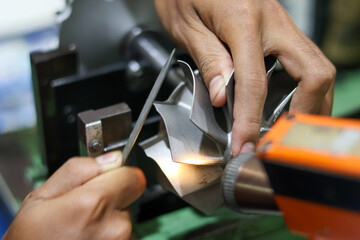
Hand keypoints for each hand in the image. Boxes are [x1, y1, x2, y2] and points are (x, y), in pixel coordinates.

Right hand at [3, 151, 145, 239]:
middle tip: (85, 208)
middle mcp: (115, 227)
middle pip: (129, 196)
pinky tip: (88, 238)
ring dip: (109, 219)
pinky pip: (123, 235)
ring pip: (125, 217)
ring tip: (82, 227)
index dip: (119, 174)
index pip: (133, 176)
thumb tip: (111, 158)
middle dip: (111, 196)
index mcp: (94, 204)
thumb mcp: (40, 198)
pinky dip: (109, 234)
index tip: (106, 179)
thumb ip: (78, 170)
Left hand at [155, 0, 335, 154]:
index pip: (255, 82)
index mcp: (243, 20)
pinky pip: (305, 61)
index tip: (245, 145)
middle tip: (279, 139)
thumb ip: (209, 59)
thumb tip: (223, 96)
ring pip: (317, 67)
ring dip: (310, 102)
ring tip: (288, 128)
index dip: (250, 120)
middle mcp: (273, 21)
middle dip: (302, 113)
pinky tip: (290, 102)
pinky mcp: (280, 28)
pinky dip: (305, 87)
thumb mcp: (186, 24)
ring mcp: (281, 24)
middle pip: (313, 73)